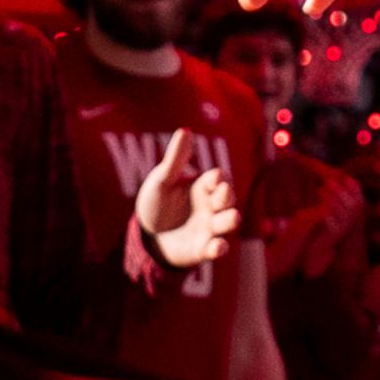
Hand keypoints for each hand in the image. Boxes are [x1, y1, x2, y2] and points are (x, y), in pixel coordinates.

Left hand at [135, 131, 238, 270]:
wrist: (147, 237)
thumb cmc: (157, 204)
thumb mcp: (162, 181)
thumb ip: (175, 160)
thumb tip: (185, 131)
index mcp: (202, 187)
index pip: (218, 178)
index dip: (219, 178)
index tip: (216, 178)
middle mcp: (211, 206)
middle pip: (227, 199)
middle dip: (227, 196)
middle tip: (223, 193)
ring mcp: (209, 228)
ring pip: (228, 222)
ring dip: (230, 220)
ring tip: (233, 218)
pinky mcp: (203, 248)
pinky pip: (216, 249)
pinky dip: (219, 248)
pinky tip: (218, 246)